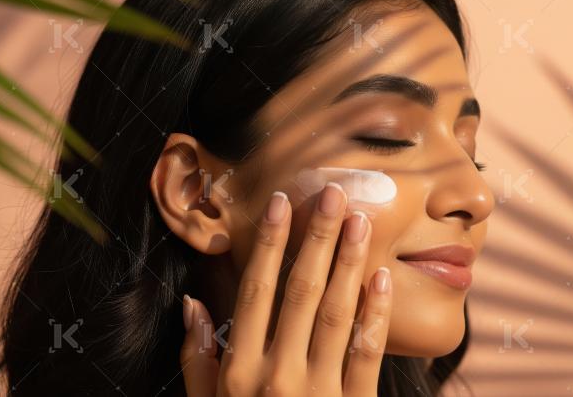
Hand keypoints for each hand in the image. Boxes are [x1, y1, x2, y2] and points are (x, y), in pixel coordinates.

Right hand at [179, 182, 392, 395]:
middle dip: (318, 237)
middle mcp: (278, 376)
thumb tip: (191, 304)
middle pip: (300, 292)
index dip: (269, 243)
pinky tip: (381, 276)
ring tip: (359, 221)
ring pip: (336, 314)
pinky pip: (367, 353)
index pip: (255, 291)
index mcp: (239, 371)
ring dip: (348, 262)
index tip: (281, 203)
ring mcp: (319, 392)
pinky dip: (375, 313)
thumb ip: (196, 359)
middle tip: (333, 194)